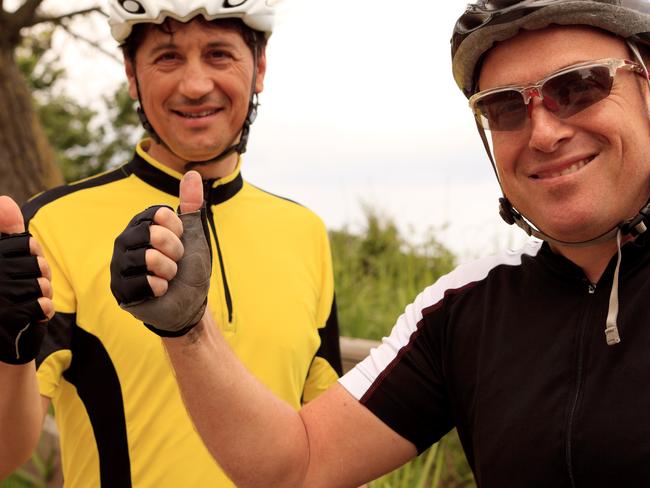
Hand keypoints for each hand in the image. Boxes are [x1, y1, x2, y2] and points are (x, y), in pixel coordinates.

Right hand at [0, 196, 52, 363]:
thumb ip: (5, 230)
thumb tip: (3, 200)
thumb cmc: (4, 293)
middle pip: (38, 264)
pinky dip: (43, 310)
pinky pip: (41, 305)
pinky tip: (32, 314)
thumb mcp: (6, 259)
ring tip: (29, 300)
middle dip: (42, 276)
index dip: (34, 255)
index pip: (28, 244)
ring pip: (42, 285)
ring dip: (43, 294)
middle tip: (28, 287)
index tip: (25, 265)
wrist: (1, 339)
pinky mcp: (7, 317)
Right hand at [110, 171, 210, 336]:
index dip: (178, 231)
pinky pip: (145, 284)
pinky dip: (161, 289)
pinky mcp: (119, 290)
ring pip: (149, 259)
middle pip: (154, 235)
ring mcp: (118, 265)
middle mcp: (124, 241)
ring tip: (168, 276)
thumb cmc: (189, 266)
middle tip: (176, 261)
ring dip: (170, 271)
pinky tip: (160, 291)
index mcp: (140, 224)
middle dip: (175, 251)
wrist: (189, 303)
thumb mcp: (193, 234)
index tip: (180, 241)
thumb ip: (191, 204)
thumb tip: (191, 173)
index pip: (161, 215)